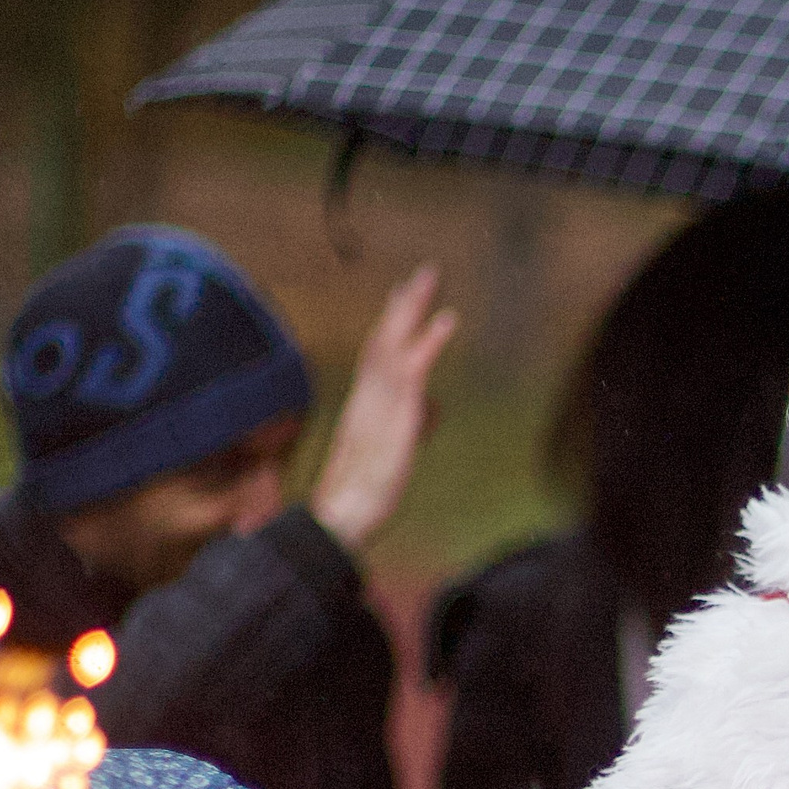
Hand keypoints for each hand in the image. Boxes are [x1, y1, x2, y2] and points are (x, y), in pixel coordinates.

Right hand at [310, 265, 458, 553]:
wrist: (341, 516)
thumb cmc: (362, 497)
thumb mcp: (394, 454)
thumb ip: (414, 425)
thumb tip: (434, 410)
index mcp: (364, 405)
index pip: (377, 354)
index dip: (392, 323)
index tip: (402, 295)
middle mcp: (368, 396)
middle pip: (384, 337)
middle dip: (404, 304)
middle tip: (422, 273)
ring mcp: (380, 403)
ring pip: (395, 343)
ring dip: (414, 308)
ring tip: (430, 277)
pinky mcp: (396, 414)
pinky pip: (414, 369)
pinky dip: (431, 341)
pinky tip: (447, 319)